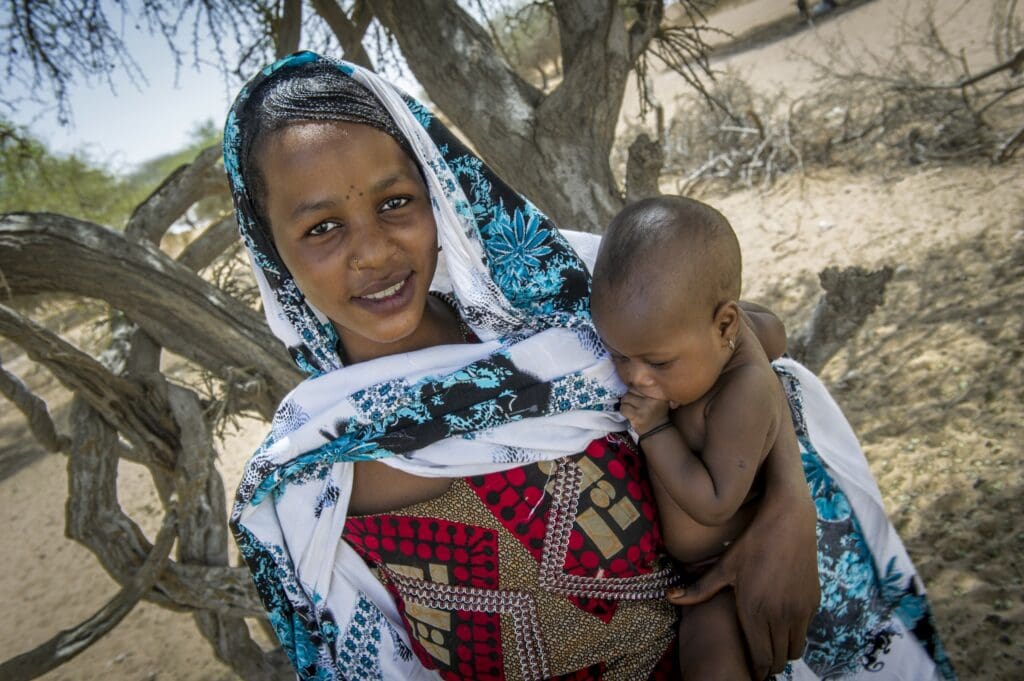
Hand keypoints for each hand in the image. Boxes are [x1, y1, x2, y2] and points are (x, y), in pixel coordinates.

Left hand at [619, 390, 670, 434]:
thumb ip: (646, 390)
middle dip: (629, 397)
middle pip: (630, 391)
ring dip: (625, 404)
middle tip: (633, 403)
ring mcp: (644, 408)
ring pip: (625, 398)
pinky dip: (623, 411)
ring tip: (631, 408)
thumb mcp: (655, 399)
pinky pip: (623, 408)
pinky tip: (628, 414)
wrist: (657, 430)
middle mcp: (652, 399)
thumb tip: (628, 381)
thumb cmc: (655, 412)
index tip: (636, 396)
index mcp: (657, 393)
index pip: (638, 385)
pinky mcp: (637, 416)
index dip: (634, 390)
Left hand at [667, 418, 818, 678]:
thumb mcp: (724, 566)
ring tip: (771, 643)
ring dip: (783, 651)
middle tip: (759, 660)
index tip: (750, 672)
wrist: (789, 521)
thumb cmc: (752, 543)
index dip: (756, 670)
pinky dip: (795, 635)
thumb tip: (669, 598)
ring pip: (795, 649)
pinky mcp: (813, 601)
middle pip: (778, 660)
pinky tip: (782, 624)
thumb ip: (699, 589)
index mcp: (755, 611)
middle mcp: (780, 615)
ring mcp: (799, 610)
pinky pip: (805, 631)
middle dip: (768, 664)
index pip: (760, 659)